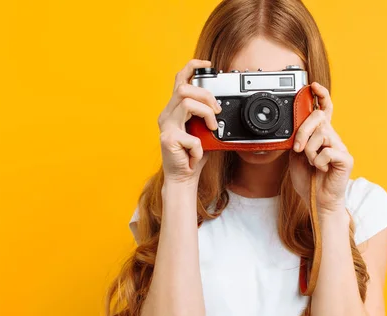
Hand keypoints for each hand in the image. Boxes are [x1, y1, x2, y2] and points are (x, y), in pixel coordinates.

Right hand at [157, 59, 221, 184]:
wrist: (182, 178)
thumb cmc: (192, 156)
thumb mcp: (203, 133)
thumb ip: (206, 118)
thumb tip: (220, 107)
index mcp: (173, 110)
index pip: (179, 80)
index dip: (192, 67)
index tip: (207, 65)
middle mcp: (166, 115)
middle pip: (185, 89)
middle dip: (206, 96)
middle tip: (217, 112)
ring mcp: (166, 127)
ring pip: (187, 104)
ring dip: (206, 114)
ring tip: (211, 128)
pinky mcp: (168, 140)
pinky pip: (191, 136)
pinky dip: (200, 147)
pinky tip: (196, 155)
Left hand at [289, 82, 353, 213]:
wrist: (317, 200)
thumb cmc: (308, 178)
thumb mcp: (296, 155)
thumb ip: (297, 138)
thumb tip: (294, 125)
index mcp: (321, 135)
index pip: (324, 109)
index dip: (321, 95)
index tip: (313, 85)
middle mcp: (333, 137)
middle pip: (319, 118)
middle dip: (303, 132)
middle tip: (297, 149)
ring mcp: (341, 147)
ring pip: (321, 135)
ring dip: (309, 152)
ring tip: (313, 163)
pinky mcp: (346, 159)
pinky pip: (328, 152)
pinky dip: (319, 162)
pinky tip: (323, 170)